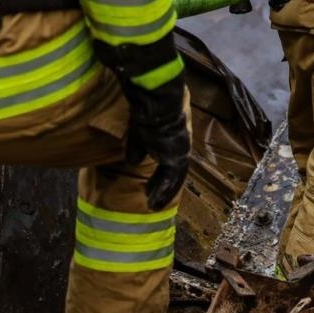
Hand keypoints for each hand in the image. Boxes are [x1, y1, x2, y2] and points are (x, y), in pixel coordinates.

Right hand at [123, 81, 190, 209]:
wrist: (158, 107)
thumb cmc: (148, 115)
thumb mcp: (138, 135)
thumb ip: (137, 149)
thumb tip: (133, 162)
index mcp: (172, 142)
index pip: (168, 163)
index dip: (161, 176)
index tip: (151, 187)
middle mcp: (180, 148)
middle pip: (173, 173)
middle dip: (164, 188)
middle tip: (153, 201)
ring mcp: (181, 154)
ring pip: (174, 179)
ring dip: (163, 193)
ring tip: (153, 205)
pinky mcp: (178, 159)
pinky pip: (171, 179)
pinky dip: (164, 191)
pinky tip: (155, 201)